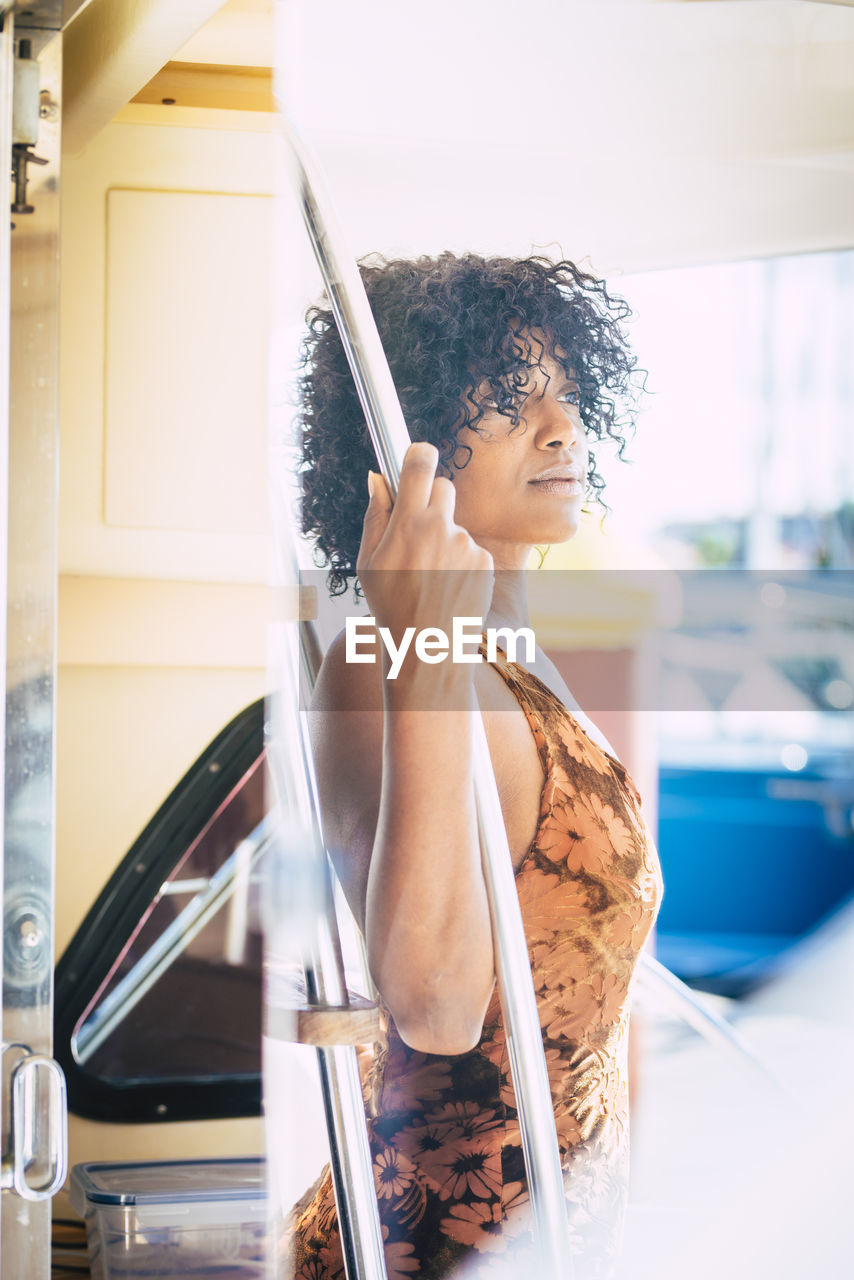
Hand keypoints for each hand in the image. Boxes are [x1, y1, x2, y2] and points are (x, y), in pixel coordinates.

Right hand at [356, 443, 493, 659]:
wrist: (428, 649)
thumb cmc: (390, 606)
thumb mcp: (369, 562)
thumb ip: (375, 515)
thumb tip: (377, 477)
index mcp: (408, 523)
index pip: (421, 464)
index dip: (419, 454)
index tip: (418, 456)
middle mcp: (441, 528)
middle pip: (443, 487)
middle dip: (432, 501)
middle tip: (417, 532)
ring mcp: (466, 545)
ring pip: (455, 524)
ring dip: (444, 540)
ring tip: (430, 577)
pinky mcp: (485, 562)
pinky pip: (470, 549)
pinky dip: (460, 562)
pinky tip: (447, 587)